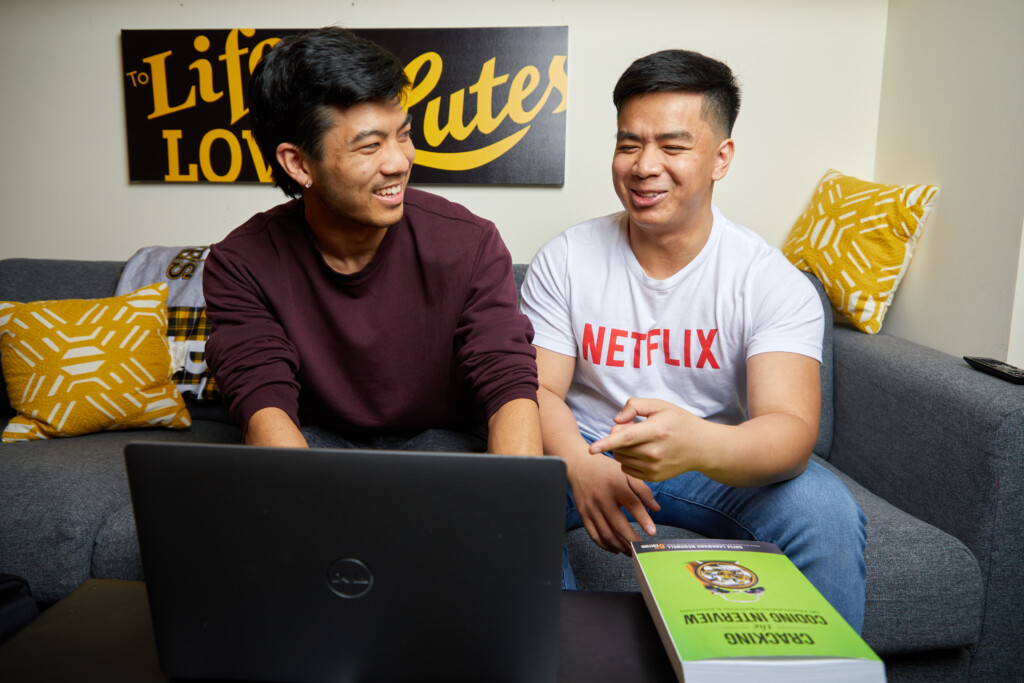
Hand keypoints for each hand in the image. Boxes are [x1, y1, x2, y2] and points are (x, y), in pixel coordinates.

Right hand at [568, 451, 660, 554]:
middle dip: (631, 540)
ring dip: (619, 546)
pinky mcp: (583, 514)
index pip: (632, 505)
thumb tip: (656, 509)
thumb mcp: (627, 474)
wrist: (579, 464)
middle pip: (618, 524)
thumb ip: (643, 491)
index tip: (652, 532)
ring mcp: (591, 508)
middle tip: (641, 548)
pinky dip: (605, 545)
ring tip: (630, 551)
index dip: (643, 519)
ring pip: (606, 533)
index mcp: (615, 485)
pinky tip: (615, 548)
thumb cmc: (605, 469)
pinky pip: (594, 535)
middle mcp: (602, 498)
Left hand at [589, 398, 709, 481]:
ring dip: (622, 449)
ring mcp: (655, 468)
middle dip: (617, 436)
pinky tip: (643, 451)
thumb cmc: (679, 422)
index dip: (606, 443)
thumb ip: (635, 405)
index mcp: (656, 431)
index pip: (626, 438)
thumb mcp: (660, 405)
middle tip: (632, 427)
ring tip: (640, 439)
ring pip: (621, 459)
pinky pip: (627, 469)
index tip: (591, 450)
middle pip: (619, 447)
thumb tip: (616, 421)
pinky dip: (629, 460)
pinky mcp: (654, 478)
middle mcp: (655, 452)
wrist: (702, 447)